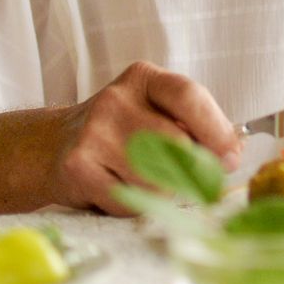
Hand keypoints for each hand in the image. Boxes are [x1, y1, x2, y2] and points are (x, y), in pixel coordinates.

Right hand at [49, 61, 241, 214]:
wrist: (51, 146)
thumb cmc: (120, 131)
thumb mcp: (155, 112)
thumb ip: (194, 126)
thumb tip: (231, 154)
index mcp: (144, 78)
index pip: (189, 97)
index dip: (216, 130)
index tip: (231, 157)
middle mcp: (116, 100)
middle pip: (177, 144)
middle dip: (191, 169)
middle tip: (188, 178)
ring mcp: (94, 133)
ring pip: (156, 178)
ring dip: (161, 190)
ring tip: (141, 179)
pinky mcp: (78, 168)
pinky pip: (129, 200)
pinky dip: (134, 204)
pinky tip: (119, 188)